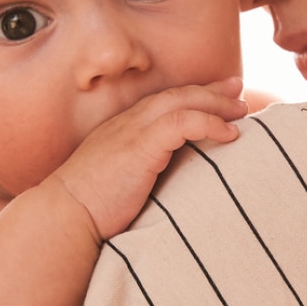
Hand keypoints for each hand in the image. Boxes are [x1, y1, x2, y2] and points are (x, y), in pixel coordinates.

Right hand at [52, 79, 246, 240]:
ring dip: (216, 104)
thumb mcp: (119, 183)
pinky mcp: (141, 144)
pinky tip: (230, 134)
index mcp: (123, 130)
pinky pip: (183, 122)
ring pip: (183, 102)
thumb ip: (142, 175)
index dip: (193, 97)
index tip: (219, 97)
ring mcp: (133, 130)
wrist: (64, 216)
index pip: (164, 103)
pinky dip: (210, 124)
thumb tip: (170, 186)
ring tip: (242, 110)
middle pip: (177, 95)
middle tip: (238, 89)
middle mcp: (128, 122)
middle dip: (211, 91)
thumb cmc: (90, 211)